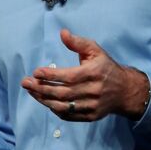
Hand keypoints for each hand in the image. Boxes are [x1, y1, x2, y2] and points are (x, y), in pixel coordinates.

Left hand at [21, 29, 149, 120]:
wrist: (125, 90)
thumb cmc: (106, 67)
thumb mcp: (95, 50)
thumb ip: (78, 42)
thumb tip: (62, 33)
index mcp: (94, 73)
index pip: (69, 76)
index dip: (51, 75)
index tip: (35, 72)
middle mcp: (94, 90)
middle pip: (63, 93)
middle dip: (41, 88)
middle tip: (25, 82)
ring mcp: (92, 105)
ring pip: (64, 106)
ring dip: (44, 100)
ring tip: (31, 92)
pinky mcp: (91, 116)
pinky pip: (69, 115)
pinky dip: (55, 109)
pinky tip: (45, 101)